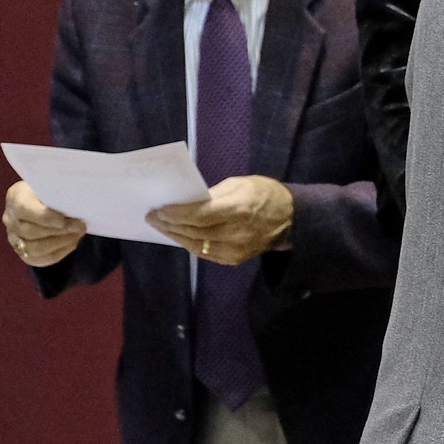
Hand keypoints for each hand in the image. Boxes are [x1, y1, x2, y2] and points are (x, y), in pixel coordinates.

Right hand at [3, 180, 86, 266]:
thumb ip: (60, 193)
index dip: (44, 217)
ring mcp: (13, 237)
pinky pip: (38, 259)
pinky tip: (72, 243)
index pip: (24, 209)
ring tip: (78, 234)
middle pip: (30, 231)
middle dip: (58, 231)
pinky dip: (58, 253)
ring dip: (60, 243)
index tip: (64, 221)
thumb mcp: (55, 184)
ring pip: (33, 248)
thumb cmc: (53, 190)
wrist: (44, 200)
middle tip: (80, 226)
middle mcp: (10, 218)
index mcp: (16, 197)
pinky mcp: (22, 251)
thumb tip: (76, 202)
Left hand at [148, 176, 293, 263]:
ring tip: (161, 227)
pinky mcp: (234, 259)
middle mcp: (235, 232)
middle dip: (169, 224)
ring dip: (175, 235)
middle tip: (152, 217)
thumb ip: (213, 195)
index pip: (198, 214)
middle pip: (193, 231)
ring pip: (195, 245)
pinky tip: (180, 236)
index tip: (158, 209)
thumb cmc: (264, 194)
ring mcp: (235, 249)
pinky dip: (190, 244)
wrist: (291, 219)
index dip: (175, 213)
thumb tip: (187, 202)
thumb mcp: (239, 184)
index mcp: (237, 209)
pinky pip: (205, 253)